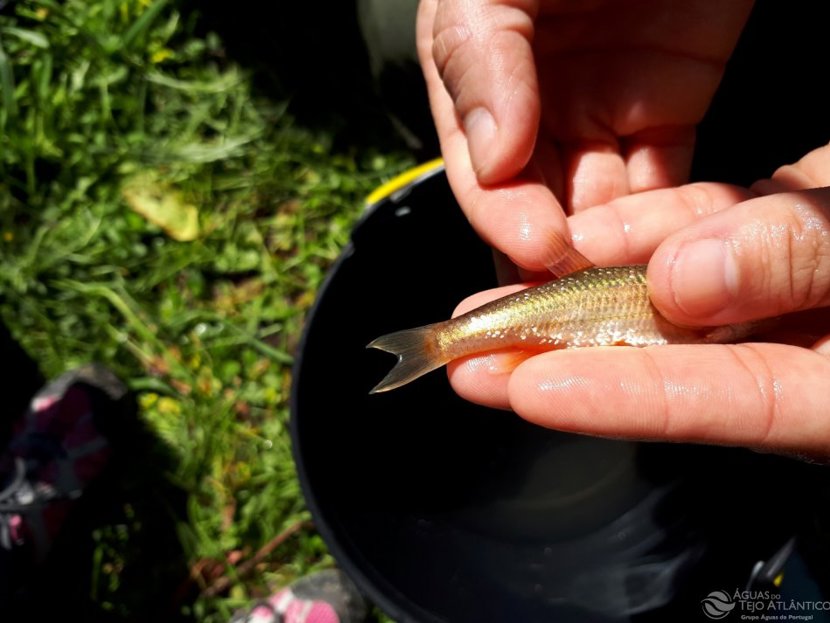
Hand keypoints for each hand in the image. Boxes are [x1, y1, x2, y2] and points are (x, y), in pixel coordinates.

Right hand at [417, 0, 752, 274]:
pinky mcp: (668, 111)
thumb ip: (482, 58)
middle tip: (575, 297)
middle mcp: (534, 106)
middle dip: (552, 251)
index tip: (532, 247)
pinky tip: (670, 249)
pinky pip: (666, 180)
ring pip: (599, 203)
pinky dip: (667, 219)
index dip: (502, 212)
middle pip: (536, 200)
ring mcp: (601, 113)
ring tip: (626, 287)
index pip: (482, 167)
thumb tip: (492, 155)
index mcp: (479, 75)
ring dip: (609, 248)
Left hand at [447, 145, 829, 459]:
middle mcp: (803, 344)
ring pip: (670, 295)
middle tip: (472, 364)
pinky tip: (585, 232)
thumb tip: (680, 282)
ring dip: (582, 289)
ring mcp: (781, 289)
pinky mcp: (771, 240)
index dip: (626, 399)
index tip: (530, 389)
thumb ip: (803, 259)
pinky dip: (644, 232)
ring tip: (499, 299)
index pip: (732, 402)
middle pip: (675, 364)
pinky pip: (698, 238)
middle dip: (564, 359)